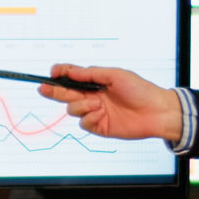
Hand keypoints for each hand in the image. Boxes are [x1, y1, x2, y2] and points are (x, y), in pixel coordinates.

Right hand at [41, 65, 182, 143]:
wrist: (156, 112)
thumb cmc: (139, 90)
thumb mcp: (115, 75)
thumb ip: (91, 74)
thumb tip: (71, 71)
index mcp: (96, 82)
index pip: (73, 77)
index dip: (61, 74)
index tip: (53, 72)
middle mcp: (93, 97)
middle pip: (66, 93)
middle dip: (53, 90)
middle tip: (43, 87)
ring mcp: (95, 112)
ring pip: (73, 109)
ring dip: (81, 105)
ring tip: (97, 104)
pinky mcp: (99, 127)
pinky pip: (84, 123)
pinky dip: (90, 118)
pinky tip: (101, 114)